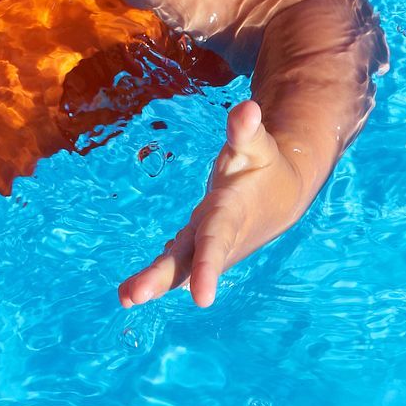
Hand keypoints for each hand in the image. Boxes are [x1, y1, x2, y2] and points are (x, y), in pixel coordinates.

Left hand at [117, 99, 304, 308]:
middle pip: (187, 261)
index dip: (208, 268)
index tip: (201, 298)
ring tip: (124, 297)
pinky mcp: (200, 244)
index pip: (216, 241)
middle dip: (160, 279)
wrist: (282, 195)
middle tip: (130, 297)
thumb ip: (247, 130)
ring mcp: (208, 244)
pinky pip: (177, 262)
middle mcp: (218, 236)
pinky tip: (135, 289)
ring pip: (179, 266)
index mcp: (230, 214)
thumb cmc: (265, 165)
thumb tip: (247, 108)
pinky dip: (160, 275)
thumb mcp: (257, 145)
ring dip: (154, 282)